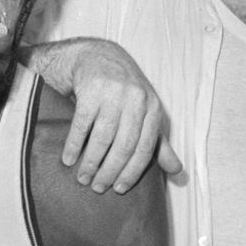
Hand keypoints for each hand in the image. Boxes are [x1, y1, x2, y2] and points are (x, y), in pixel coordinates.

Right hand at [22, 38, 181, 193]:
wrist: (98, 56)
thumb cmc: (124, 92)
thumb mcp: (145, 113)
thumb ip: (159, 143)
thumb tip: (177, 171)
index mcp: (153, 108)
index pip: (145, 148)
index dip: (132, 172)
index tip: (119, 189)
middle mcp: (136, 99)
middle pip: (124, 145)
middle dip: (109, 171)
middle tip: (97, 187)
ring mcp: (113, 93)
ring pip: (103, 137)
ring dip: (91, 162)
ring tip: (82, 177)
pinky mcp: (90, 89)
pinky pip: (82, 124)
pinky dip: (74, 145)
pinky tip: (68, 159)